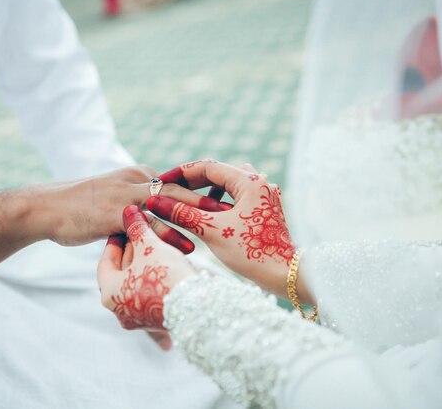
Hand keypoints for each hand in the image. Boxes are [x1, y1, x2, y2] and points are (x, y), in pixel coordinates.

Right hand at [26, 165, 230, 246]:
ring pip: (168, 202)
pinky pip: (148, 224)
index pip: (178, 180)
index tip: (227, 196)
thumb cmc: (80, 206)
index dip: (203, 188)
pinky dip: (169, 234)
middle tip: (235, 208)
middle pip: (180, 188)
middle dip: (208, 197)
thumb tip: (155, 217)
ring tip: (222, 226)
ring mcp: (125, 194)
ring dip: (196, 214)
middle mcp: (135, 179)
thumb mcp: (113, 197)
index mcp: (138, 174)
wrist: (47, 208)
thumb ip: (137, 204)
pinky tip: (187, 247)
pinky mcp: (115, 213)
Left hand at [97, 205, 196, 348]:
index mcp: (109, 293)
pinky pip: (150, 293)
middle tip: (141, 231)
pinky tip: (166, 261)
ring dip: (145, 262)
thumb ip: (137, 228)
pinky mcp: (157, 320)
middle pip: (122, 272)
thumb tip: (128, 210)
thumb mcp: (150, 246)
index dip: (116, 240)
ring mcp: (138, 318)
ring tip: (156, 243)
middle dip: (133, 251)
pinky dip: (154, 276)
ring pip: (137, 282)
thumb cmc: (167, 275)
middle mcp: (120, 310)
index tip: (125, 226)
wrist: (199, 306)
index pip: (106, 261)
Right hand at [147, 159, 310, 301]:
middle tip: (169, 190)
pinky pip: (236, 196)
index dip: (180, 173)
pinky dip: (219, 201)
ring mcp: (263, 196)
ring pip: (228, 184)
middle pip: (218, 172)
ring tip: (187, 202)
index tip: (160, 183)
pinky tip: (209, 214)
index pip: (207, 167)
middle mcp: (259, 183)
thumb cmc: (251, 253)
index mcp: (249, 182)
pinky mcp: (264, 209)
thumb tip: (155, 201)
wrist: (285, 275)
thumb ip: (182, 214)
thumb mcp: (212, 231)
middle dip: (191, 181)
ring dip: (206, 190)